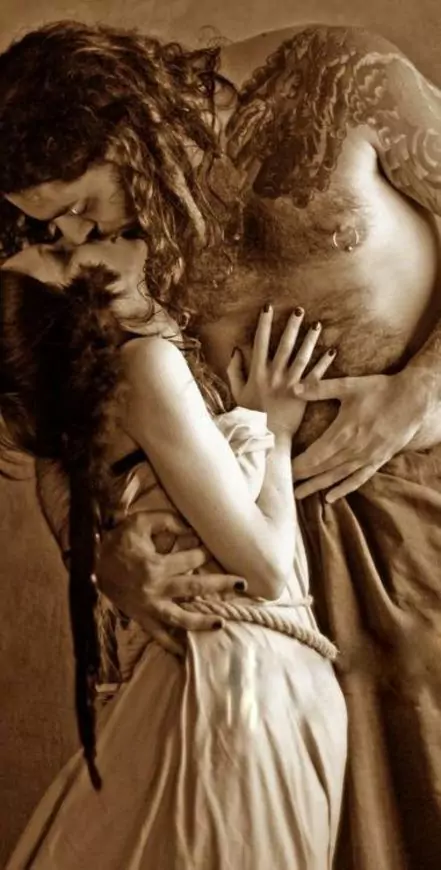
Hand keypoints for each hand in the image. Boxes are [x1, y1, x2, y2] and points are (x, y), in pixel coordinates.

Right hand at [96, 511, 245, 656]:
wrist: (89, 564)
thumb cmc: (117, 542)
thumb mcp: (139, 523)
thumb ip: (166, 521)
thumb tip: (190, 527)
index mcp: (156, 566)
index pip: (190, 560)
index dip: (203, 553)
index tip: (210, 550)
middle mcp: (155, 589)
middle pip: (195, 588)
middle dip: (220, 584)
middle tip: (242, 584)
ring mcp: (148, 607)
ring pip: (180, 619)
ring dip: (202, 622)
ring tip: (221, 624)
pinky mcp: (141, 617)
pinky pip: (158, 635)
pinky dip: (171, 645)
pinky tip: (185, 653)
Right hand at [227, 305, 336, 435]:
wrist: (267, 436)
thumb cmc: (250, 414)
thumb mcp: (237, 391)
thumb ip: (234, 370)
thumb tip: (236, 349)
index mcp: (258, 372)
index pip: (260, 341)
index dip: (264, 323)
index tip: (268, 307)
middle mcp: (275, 374)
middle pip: (284, 345)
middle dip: (291, 326)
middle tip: (299, 310)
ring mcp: (290, 384)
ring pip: (302, 356)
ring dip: (310, 340)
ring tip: (317, 325)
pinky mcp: (304, 394)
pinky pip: (316, 375)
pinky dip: (324, 363)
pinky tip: (332, 350)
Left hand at [292, 367, 434, 501]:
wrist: (414, 399)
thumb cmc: (380, 390)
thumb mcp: (349, 385)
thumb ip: (321, 388)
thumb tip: (294, 388)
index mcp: (344, 432)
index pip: (315, 455)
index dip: (299, 464)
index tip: (283, 468)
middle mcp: (354, 450)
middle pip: (323, 468)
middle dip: (303, 476)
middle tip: (284, 483)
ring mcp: (366, 458)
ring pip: (337, 477)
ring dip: (317, 486)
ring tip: (300, 494)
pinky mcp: (377, 460)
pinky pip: (358, 479)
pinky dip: (344, 489)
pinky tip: (330, 497)